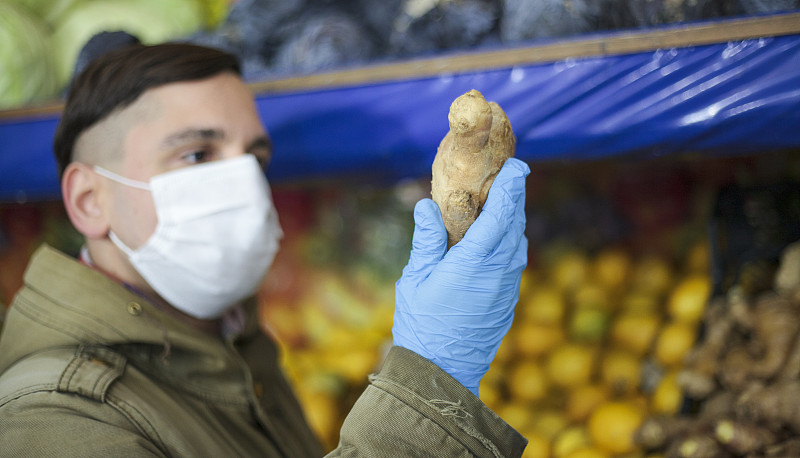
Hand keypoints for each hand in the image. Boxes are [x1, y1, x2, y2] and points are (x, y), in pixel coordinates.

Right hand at [393, 158, 529, 395]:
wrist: (440, 372)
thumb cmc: (421, 325)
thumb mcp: (415, 279)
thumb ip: (426, 241)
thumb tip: (426, 205)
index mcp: (473, 263)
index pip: (499, 216)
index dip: (511, 188)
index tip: (517, 166)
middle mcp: (498, 273)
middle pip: (515, 225)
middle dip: (516, 196)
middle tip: (513, 172)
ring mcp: (507, 289)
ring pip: (518, 244)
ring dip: (515, 219)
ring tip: (505, 200)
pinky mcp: (507, 301)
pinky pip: (515, 262)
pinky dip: (510, 242)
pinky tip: (498, 238)